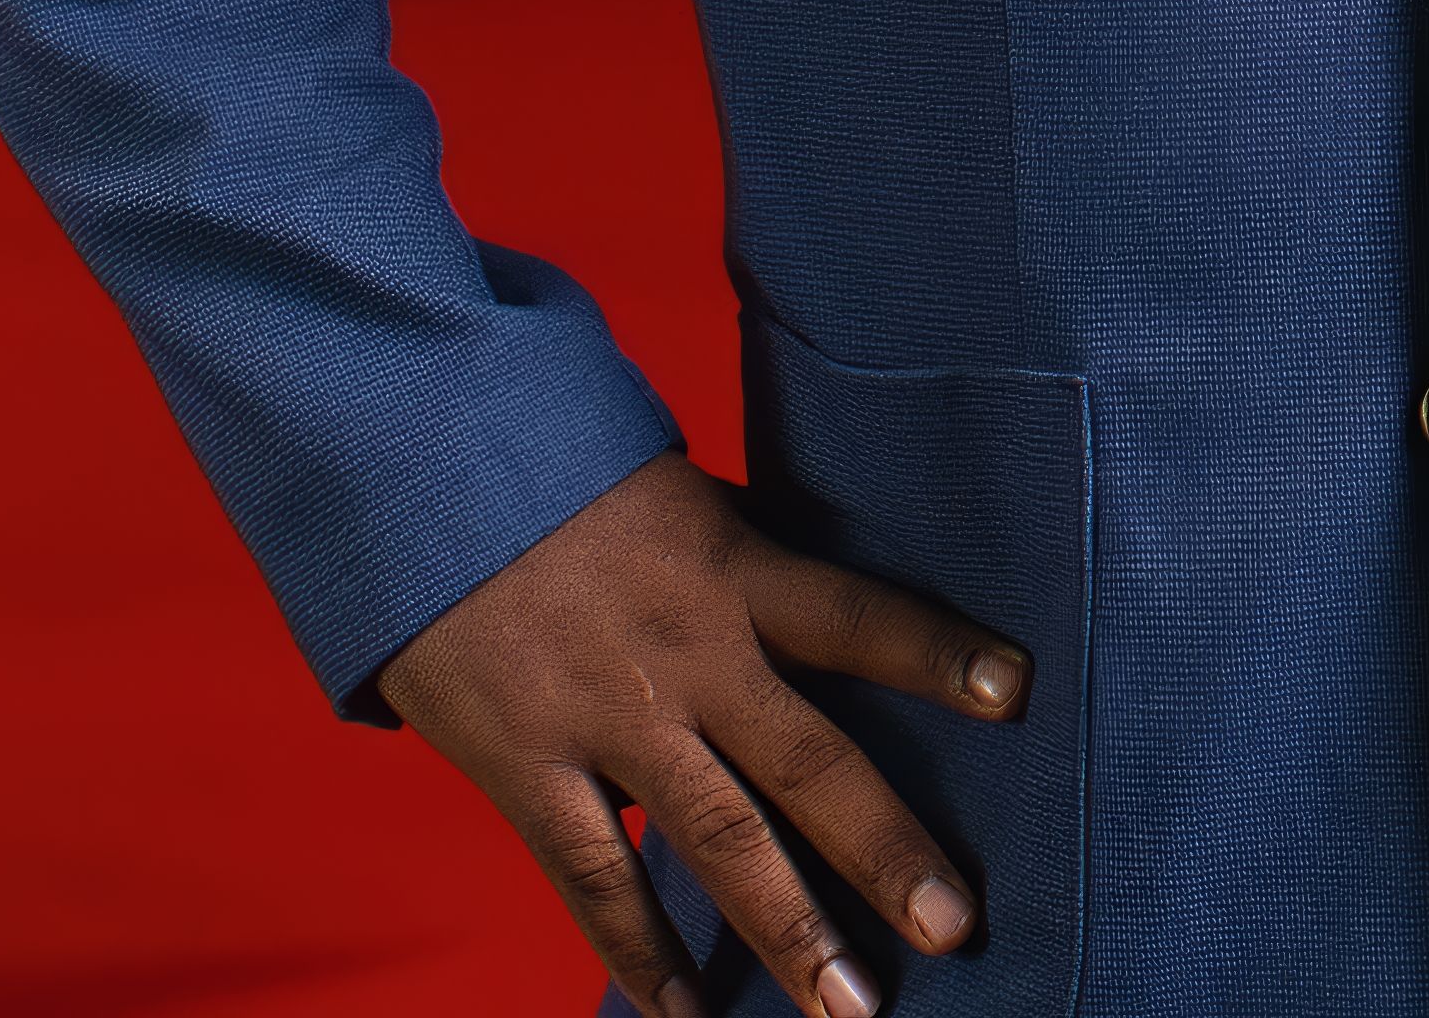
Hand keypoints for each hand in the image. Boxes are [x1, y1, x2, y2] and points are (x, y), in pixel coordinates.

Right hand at [371, 452, 1028, 1017]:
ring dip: (787, 932)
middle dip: (884, 849)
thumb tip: (832, 632)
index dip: (935, 650)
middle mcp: (683, 651)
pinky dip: (642, 956)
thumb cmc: (560, 477)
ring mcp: (604, 717)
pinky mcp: (524, 766)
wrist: (411, 466)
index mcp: (729, 568)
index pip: (853, 613)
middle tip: (956, 927)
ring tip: (851, 1010)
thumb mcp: (677, 495)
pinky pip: (594, 877)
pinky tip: (686, 1017)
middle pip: (805, 761)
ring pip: (715, 841)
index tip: (1017, 690)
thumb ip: (750, 571)